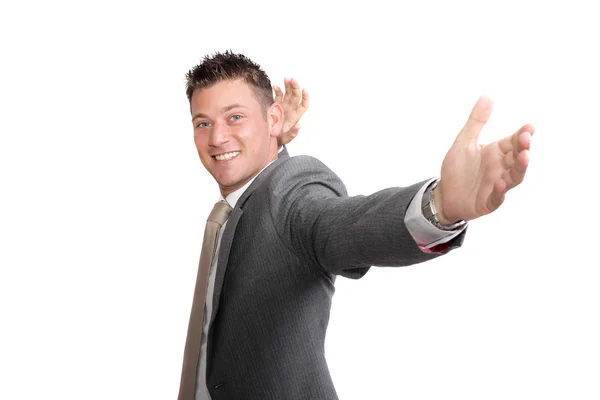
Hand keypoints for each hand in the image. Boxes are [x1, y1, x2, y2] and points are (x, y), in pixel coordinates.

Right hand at [273, 77, 309, 146]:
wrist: (270, 138)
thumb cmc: (280, 139)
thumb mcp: (286, 138)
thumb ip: (292, 133)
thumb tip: (299, 126)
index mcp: (296, 116)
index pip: (304, 105)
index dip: (305, 97)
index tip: (304, 90)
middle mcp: (291, 109)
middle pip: (296, 96)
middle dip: (295, 87)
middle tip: (293, 80)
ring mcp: (284, 106)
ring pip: (288, 93)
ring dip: (288, 85)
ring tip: (286, 78)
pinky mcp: (276, 105)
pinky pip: (278, 95)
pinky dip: (277, 90)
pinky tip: (275, 86)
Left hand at [433, 96, 534, 223]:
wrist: (444, 194)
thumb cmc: (457, 169)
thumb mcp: (464, 142)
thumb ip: (476, 122)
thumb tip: (487, 96)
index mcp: (496, 153)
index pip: (513, 142)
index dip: (523, 135)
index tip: (530, 127)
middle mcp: (500, 168)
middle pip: (517, 158)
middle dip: (524, 148)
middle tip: (527, 138)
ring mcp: (496, 185)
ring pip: (514, 177)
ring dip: (520, 168)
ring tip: (524, 157)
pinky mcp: (488, 202)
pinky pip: (496, 197)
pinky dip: (499, 191)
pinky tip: (499, 183)